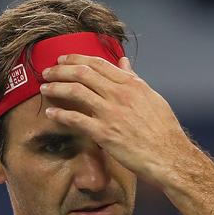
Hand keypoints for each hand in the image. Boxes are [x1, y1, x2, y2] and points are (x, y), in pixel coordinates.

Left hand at [41, 54, 194, 186]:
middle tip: (47, 71)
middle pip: (82, 74)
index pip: (98, 64)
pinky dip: (60, 114)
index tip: (63, 58)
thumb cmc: (163, 130)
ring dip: (56, 87)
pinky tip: (51, 113)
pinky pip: (76, 119)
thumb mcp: (152, 98)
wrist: (169, 156)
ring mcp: (111, 113)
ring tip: (45, 88)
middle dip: (60, 70)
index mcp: (131, 84)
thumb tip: (124, 63)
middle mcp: (119, 94)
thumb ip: (134, 80)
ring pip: (76, 92)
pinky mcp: (104, 133)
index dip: (77, 58)